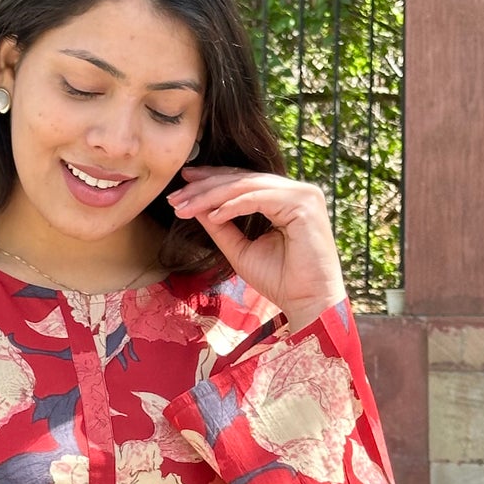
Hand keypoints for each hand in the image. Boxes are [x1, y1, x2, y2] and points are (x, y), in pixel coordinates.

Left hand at [168, 166, 346, 329]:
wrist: (309, 303)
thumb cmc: (280, 281)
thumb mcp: (240, 250)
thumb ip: (221, 226)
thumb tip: (196, 207)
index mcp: (285, 199)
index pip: (243, 182)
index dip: (211, 181)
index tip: (181, 187)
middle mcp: (297, 191)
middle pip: (242, 180)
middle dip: (204, 187)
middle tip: (174, 196)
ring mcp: (303, 195)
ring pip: (247, 186)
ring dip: (212, 196)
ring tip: (185, 207)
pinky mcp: (304, 204)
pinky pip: (259, 198)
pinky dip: (233, 206)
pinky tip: (212, 215)